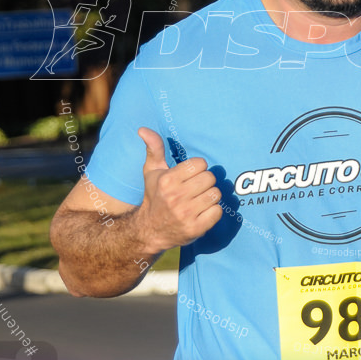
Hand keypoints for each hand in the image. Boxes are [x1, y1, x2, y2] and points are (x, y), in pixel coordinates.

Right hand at [134, 127, 221, 253]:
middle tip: (194, 189)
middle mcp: (176, 197)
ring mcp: (186, 214)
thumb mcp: (152, 171)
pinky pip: (218, 212)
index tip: (189, 176)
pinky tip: (201, 213)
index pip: (201, 164)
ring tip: (198, 201)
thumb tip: (143, 129)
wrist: (150, 230)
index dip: (197, 169)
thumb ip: (154, 148)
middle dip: (205, 182)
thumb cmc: (154, 195)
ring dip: (210, 197)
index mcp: (168, 180)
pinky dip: (213, 212)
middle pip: (210, 178)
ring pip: (216, 194)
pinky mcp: (196, 229)